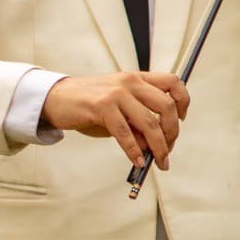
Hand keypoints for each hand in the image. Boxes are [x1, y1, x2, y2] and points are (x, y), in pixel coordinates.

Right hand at [41, 72, 189, 169]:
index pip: (173, 81)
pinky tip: (138, 162)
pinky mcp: (101, 107)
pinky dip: (134, 151)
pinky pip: (125, 133)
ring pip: (149, 122)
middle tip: (168, 150)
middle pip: (166, 106)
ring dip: (158, 147)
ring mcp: (116, 93)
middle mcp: (130, 81)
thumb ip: (138, 122)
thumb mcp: (119, 108)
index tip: (181, 120)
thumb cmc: (90, 105)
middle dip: (172, 132)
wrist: (57, 98)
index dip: (183, 101)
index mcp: (137, 77)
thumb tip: (156, 146)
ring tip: (160, 162)